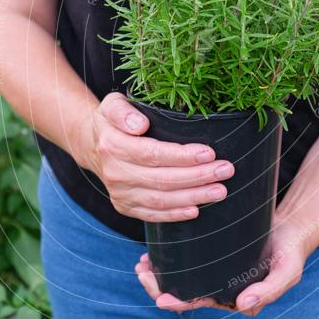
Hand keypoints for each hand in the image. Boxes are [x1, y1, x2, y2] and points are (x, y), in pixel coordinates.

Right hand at [72, 92, 234, 221]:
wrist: (93, 146)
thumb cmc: (111, 121)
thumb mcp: (112, 105)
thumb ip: (123, 111)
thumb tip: (139, 124)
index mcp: (113, 146)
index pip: (152, 154)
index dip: (182, 156)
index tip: (209, 153)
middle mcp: (115, 173)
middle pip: (162, 179)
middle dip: (197, 176)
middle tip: (225, 170)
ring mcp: (120, 193)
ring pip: (160, 200)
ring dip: (193, 197)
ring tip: (220, 190)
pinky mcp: (125, 206)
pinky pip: (152, 214)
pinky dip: (175, 214)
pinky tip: (196, 209)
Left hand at [135, 220, 310, 315]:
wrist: (291, 229)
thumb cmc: (290, 253)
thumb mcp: (287, 272)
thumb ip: (269, 291)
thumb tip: (242, 305)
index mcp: (233, 296)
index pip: (201, 303)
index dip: (179, 302)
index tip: (162, 298)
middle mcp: (220, 285)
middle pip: (183, 290)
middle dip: (158, 286)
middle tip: (142, 271)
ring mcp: (213, 267)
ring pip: (180, 274)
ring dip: (158, 271)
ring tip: (143, 262)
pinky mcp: (211, 248)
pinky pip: (186, 255)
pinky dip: (169, 253)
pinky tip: (155, 247)